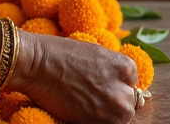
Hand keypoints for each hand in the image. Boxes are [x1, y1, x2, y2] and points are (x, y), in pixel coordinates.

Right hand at [12, 30, 138, 123]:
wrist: (37, 64)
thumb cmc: (61, 53)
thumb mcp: (95, 52)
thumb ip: (112, 67)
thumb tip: (118, 80)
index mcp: (124, 67)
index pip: (132, 83)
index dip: (119, 84)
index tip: (107, 84)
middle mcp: (120, 89)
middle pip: (130, 103)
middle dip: (118, 100)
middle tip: (99, 96)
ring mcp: (107, 107)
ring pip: (121, 117)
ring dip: (110, 113)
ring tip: (92, 104)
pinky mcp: (93, 121)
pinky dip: (98, 119)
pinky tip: (85, 110)